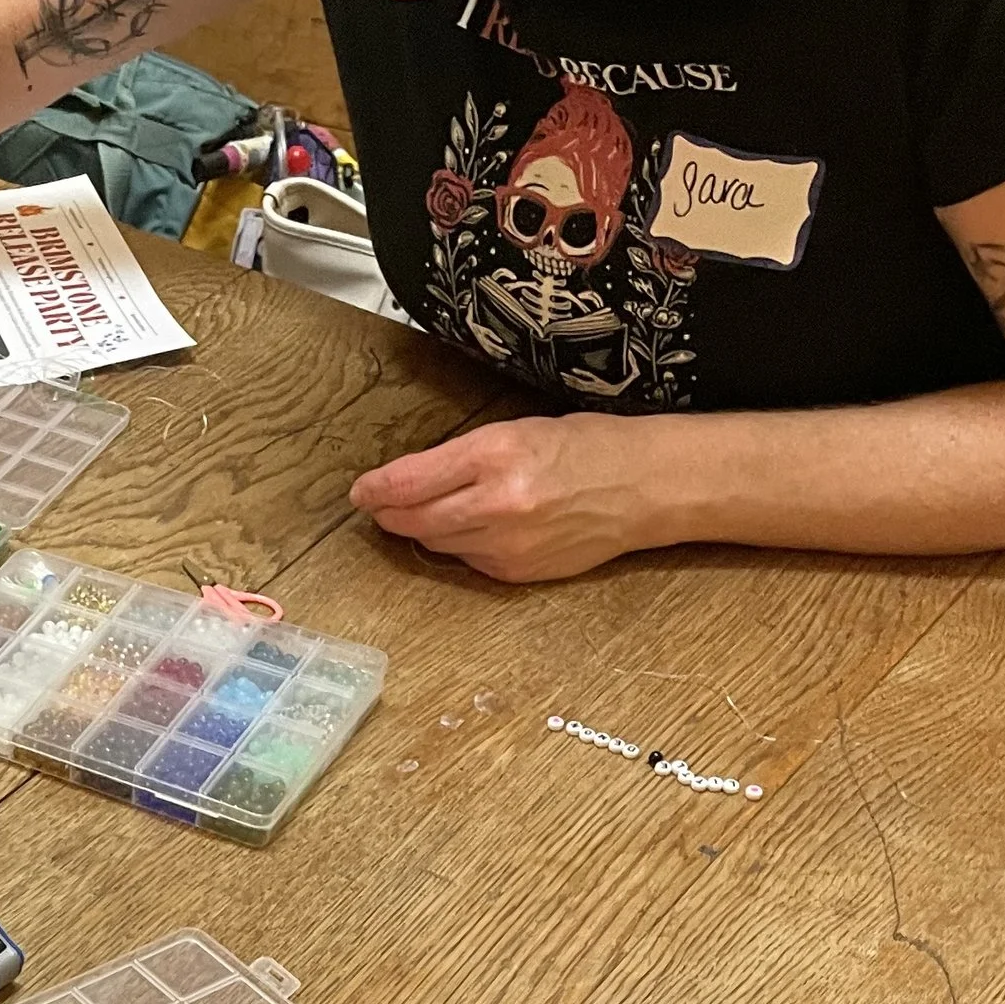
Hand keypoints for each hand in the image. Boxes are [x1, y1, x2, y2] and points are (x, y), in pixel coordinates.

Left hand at [350, 414, 682, 582]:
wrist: (644, 488)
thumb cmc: (587, 448)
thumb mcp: (520, 431)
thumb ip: (463, 457)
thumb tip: (410, 480)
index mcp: (497, 453)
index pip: (412, 481)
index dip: (376, 489)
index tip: (360, 491)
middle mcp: (498, 503)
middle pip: (415, 520)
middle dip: (389, 514)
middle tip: (377, 506)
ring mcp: (507, 544)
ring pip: (437, 544)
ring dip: (423, 531)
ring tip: (423, 514)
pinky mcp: (517, 573)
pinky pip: (468, 562)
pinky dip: (460, 546)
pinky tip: (474, 529)